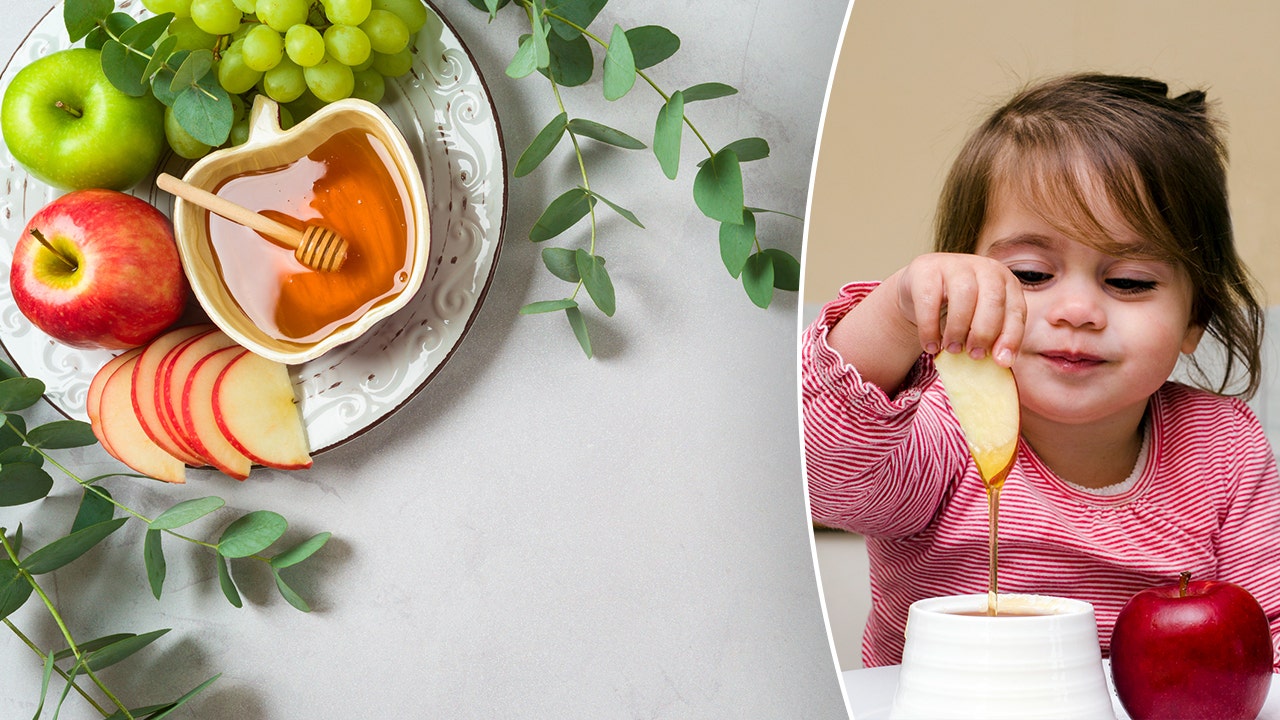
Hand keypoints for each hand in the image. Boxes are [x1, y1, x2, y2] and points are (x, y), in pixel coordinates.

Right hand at [893, 252, 1025, 366]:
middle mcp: (984, 267)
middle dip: (984, 332)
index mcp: (1005, 281)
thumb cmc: (955, 311)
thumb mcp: (979, 322)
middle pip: (993, 298)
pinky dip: (930, 328)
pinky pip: (929, 299)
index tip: (1000, 362)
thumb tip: (1002, 362)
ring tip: (952, 349)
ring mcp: (954, 264)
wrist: (918, 292)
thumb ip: (994, 338)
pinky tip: (931, 345)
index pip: (1016, 309)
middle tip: (974, 355)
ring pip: (964, 294)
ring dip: (958, 329)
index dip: (1011, 337)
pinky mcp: (926, 269)